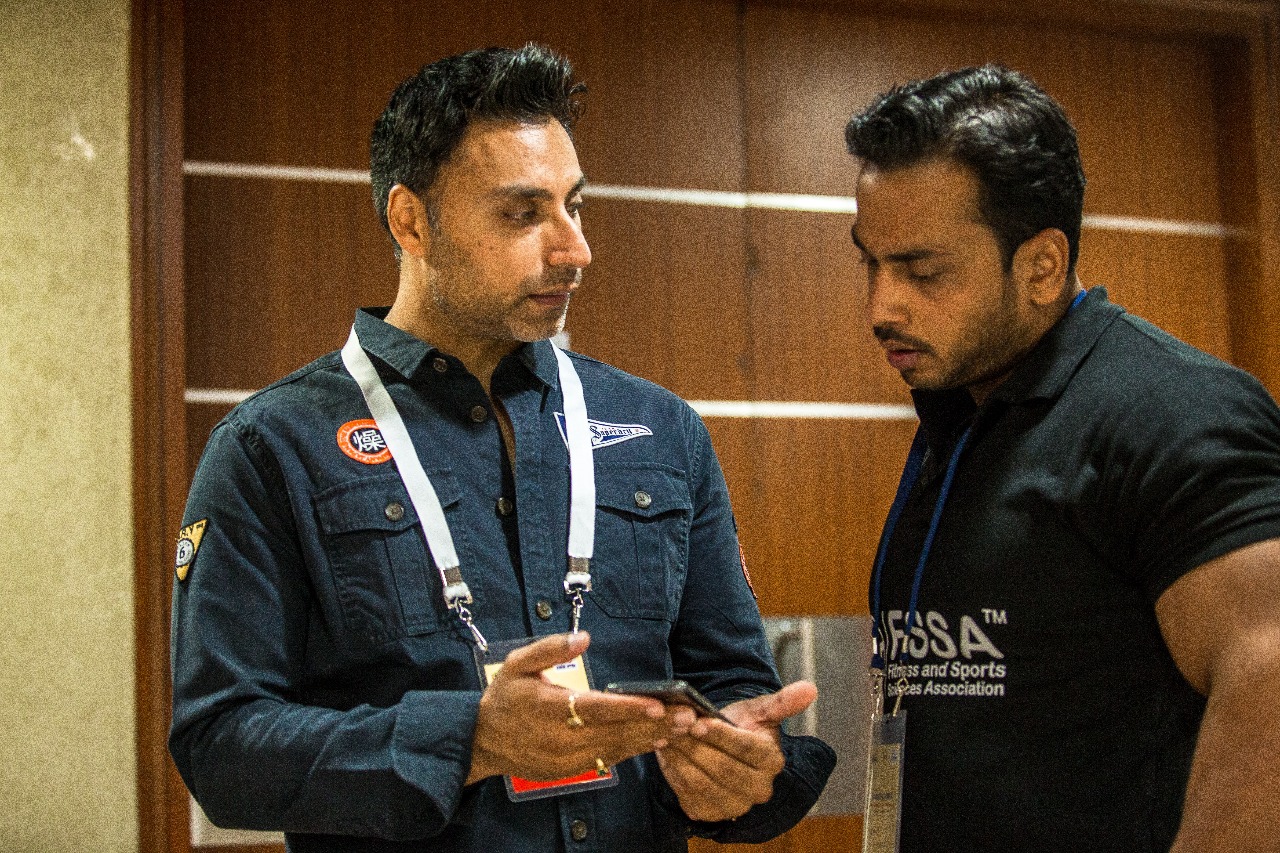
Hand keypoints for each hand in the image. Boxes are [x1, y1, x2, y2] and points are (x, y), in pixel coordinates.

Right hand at [465, 632, 694, 783]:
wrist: (482, 740)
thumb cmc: (505, 697)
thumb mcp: (518, 663)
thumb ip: (551, 648)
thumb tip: (584, 638)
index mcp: (547, 708)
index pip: (593, 708)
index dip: (626, 708)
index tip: (656, 704)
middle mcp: (559, 737)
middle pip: (613, 732)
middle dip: (652, 724)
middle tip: (687, 716)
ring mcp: (565, 758)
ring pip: (615, 748)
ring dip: (649, 738)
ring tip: (681, 727)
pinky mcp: (570, 770)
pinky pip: (607, 760)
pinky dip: (633, 749)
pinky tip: (656, 739)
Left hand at [655, 680, 816, 821]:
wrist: (723, 753)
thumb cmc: (741, 728)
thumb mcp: (758, 711)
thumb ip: (782, 702)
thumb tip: (810, 689)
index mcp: (772, 761)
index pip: (746, 749)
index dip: (722, 735)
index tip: (700, 720)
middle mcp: (758, 789)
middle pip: (722, 767)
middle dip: (697, 744)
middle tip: (677, 724)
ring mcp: (735, 805)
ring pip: (703, 781)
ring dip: (682, 756)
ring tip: (668, 734)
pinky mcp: (710, 813)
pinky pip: (688, 794)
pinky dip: (675, 772)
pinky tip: (667, 752)